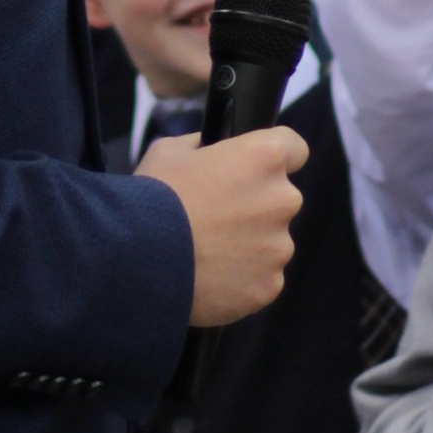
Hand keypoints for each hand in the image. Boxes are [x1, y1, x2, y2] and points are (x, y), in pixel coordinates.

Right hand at [142, 125, 306, 327]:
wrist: (137, 259)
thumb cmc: (152, 198)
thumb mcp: (170, 151)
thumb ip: (203, 147)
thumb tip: (211, 152)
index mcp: (264, 157)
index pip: (295, 148)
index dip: (273, 157)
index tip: (255, 169)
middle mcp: (282, 199)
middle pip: (280, 199)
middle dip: (255, 206)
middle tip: (215, 217)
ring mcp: (279, 246)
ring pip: (271, 242)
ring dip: (248, 245)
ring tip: (205, 252)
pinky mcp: (270, 285)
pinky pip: (261, 277)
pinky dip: (241, 278)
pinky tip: (208, 276)